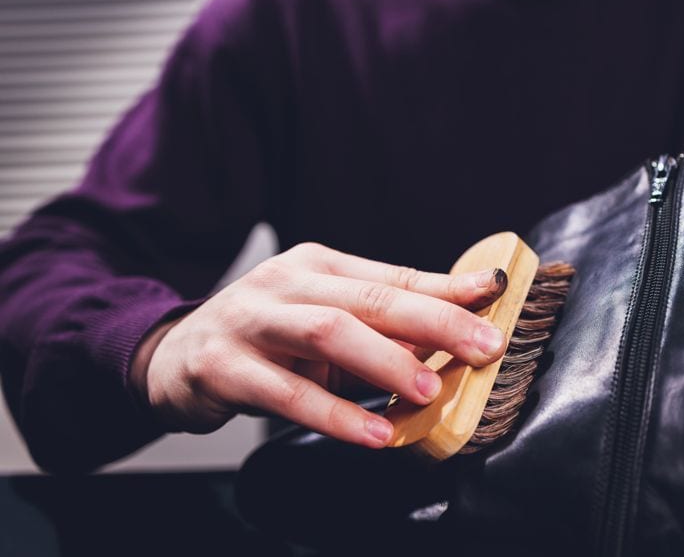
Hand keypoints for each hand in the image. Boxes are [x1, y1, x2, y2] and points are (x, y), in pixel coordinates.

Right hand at [130, 242, 507, 447]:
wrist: (173, 355)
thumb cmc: (265, 337)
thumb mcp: (323, 318)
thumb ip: (379, 324)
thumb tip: (452, 333)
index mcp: (316, 265)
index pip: (392, 275)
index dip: (446, 288)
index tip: (494, 297)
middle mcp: (284, 283)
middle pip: (368, 298)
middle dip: (432, 321)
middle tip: (482, 347)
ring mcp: (250, 320)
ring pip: (327, 331)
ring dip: (385, 361)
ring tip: (429, 391)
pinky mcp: (223, 366)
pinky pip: (285, 392)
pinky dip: (334, 414)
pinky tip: (372, 432)